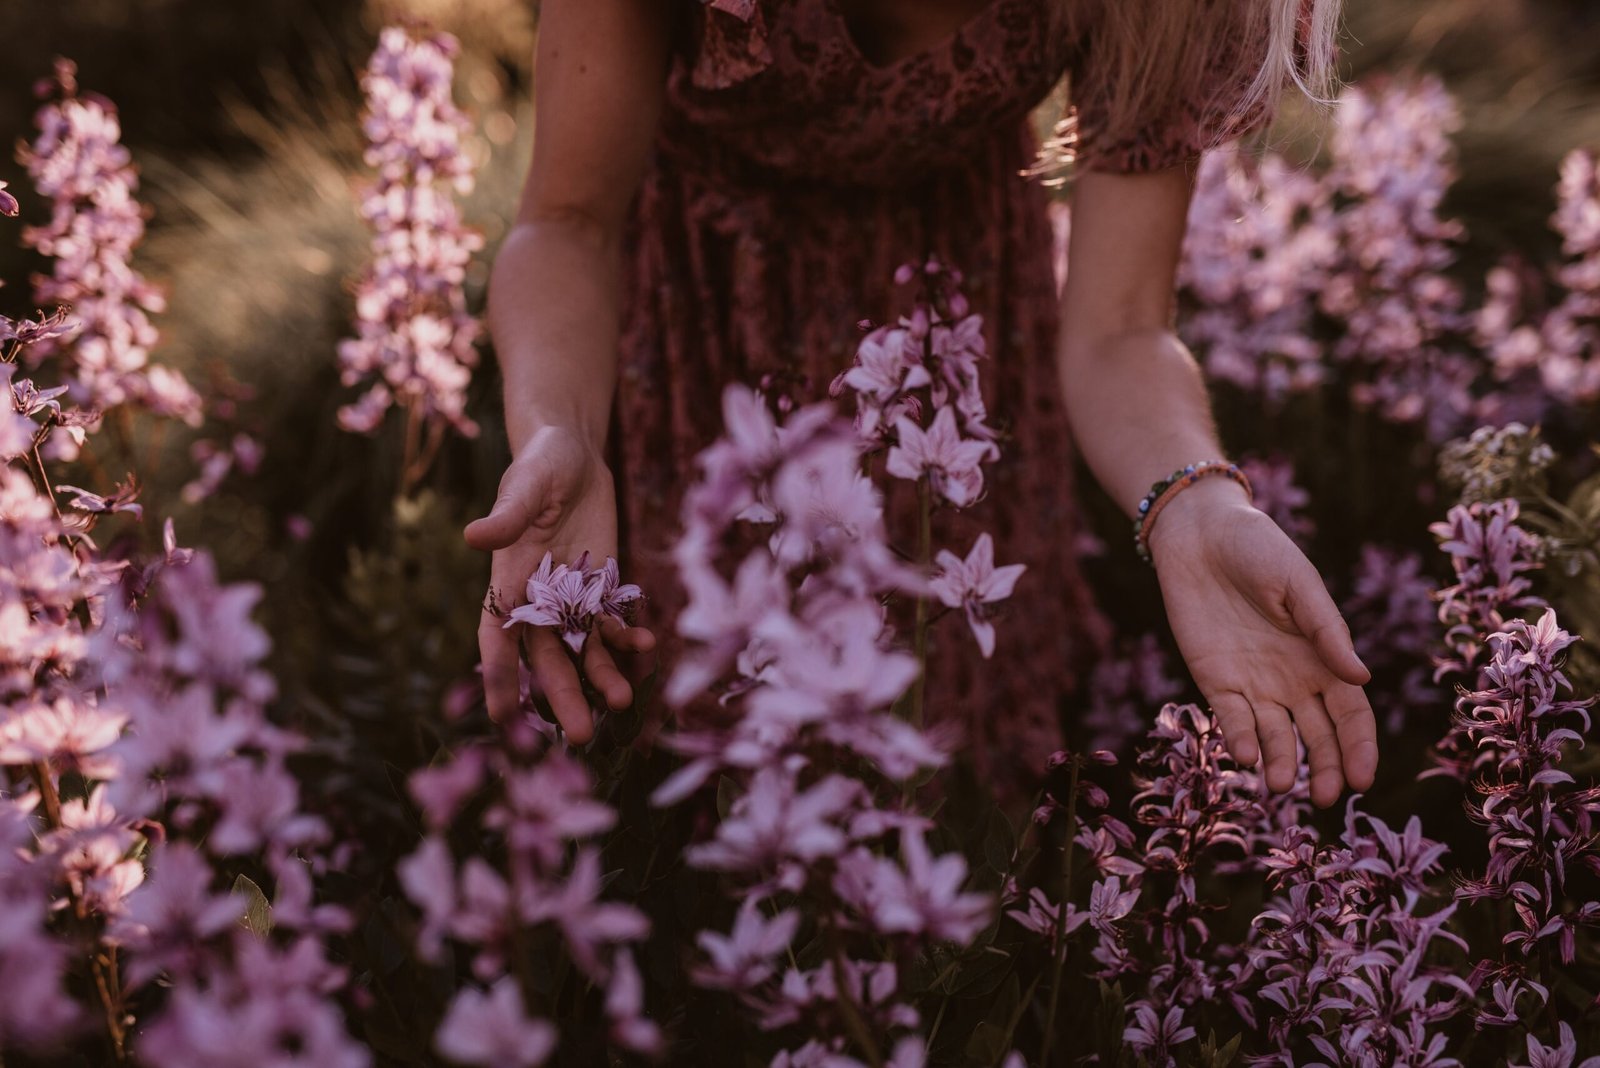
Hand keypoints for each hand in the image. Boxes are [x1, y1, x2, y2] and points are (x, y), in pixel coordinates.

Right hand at [464, 425, 655, 740]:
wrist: (574, 453)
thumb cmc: (539, 465)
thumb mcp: (524, 486)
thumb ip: (507, 517)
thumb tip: (474, 536)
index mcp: (507, 579)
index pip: (497, 637)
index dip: (498, 678)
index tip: (502, 720)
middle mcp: (537, 597)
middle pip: (546, 657)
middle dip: (561, 696)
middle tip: (578, 737)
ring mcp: (572, 595)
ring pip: (583, 649)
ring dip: (601, 678)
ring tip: (623, 703)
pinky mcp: (602, 585)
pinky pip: (613, 621)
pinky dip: (628, 637)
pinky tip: (647, 645)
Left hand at [1147, 479, 1377, 808]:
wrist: (1199, 534)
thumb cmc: (1260, 550)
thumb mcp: (1299, 584)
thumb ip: (1326, 631)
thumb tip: (1361, 679)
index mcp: (1325, 657)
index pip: (1350, 715)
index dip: (1359, 748)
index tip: (1362, 780)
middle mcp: (1294, 679)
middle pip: (1317, 735)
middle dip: (1323, 768)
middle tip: (1323, 799)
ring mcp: (1254, 683)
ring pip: (1274, 736)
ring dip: (1279, 763)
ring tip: (1280, 786)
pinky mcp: (1214, 680)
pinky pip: (1231, 718)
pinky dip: (1239, 739)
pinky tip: (1245, 756)